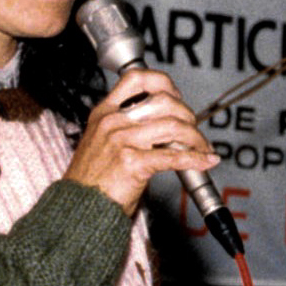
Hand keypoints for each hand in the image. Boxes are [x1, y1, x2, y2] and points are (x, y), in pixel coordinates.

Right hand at [65, 68, 219, 214]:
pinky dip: (196, 159)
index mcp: (105, 112)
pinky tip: (206, 161)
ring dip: (196, 138)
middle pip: (164, 101)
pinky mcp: (132, 163)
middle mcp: (112, 122)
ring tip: (202, 148)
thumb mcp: (103, 141)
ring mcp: (121, 141)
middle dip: (188, 115)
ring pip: (174, 126)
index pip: (137, 78)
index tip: (178, 98)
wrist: (79, 207)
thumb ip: (129, 126)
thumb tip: (167, 120)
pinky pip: (174, 156)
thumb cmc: (94, 179)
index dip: (165, 84)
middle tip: (194, 132)